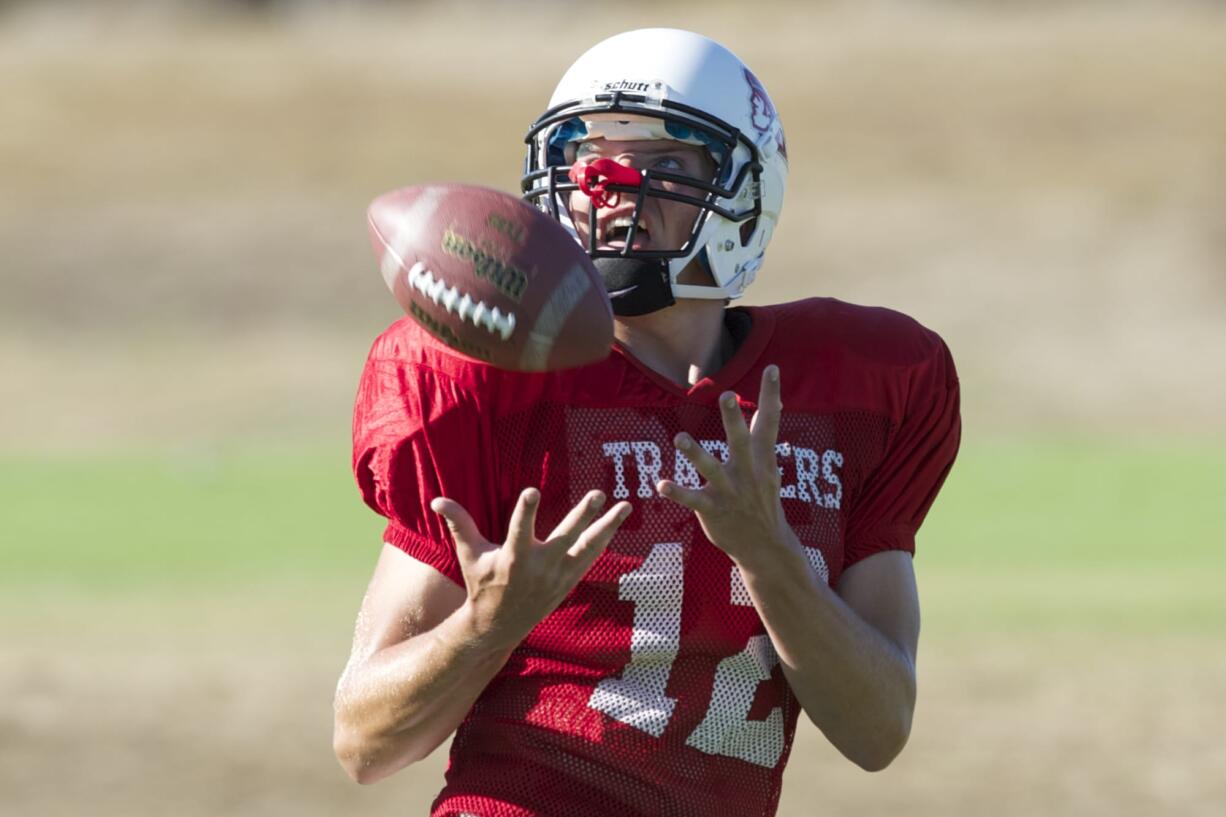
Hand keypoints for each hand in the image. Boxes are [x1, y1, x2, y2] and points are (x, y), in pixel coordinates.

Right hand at [431, 488, 631, 652]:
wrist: (498, 626)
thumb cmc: (481, 585)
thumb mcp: (470, 555)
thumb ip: (459, 524)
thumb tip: (437, 499)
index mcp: (513, 559)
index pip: (520, 530)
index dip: (526, 511)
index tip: (533, 491)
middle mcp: (540, 567)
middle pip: (566, 537)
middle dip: (582, 515)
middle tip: (598, 493)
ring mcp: (559, 576)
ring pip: (588, 547)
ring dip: (608, 526)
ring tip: (626, 505)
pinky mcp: (569, 581)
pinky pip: (592, 558)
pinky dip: (605, 541)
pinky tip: (617, 523)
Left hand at [657, 365, 796, 567]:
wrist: (765, 545)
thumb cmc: (762, 499)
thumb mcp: (769, 468)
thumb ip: (764, 437)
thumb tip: (771, 405)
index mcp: (762, 458)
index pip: (770, 421)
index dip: (771, 395)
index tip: (772, 368)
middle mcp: (748, 471)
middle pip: (741, 441)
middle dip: (733, 420)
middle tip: (726, 395)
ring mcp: (730, 490)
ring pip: (711, 469)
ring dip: (695, 453)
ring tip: (680, 438)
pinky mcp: (713, 509)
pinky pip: (693, 499)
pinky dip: (677, 492)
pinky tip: (661, 484)